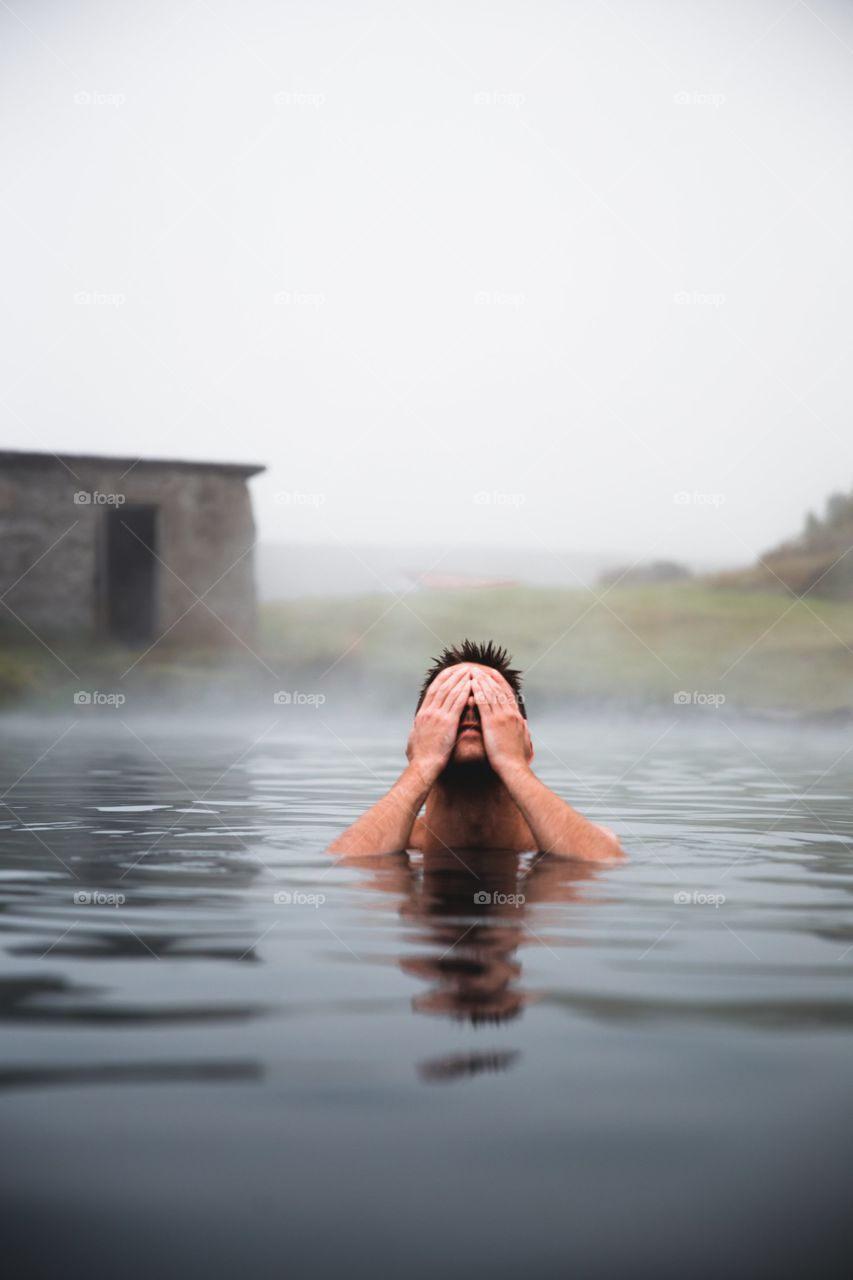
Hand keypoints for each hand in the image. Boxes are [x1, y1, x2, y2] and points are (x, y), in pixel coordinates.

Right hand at [406, 665, 471, 785]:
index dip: (442, 679)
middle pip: (442, 687)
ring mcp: (438, 716)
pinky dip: (464, 692)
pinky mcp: (447, 722)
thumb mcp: (415, 738)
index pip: (432, 691)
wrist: (424, 766)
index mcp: (422, 714)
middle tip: (462, 667)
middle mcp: (429, 712)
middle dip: (453, 676)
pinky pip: (457, 703)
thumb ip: (418, 729)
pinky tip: (471, 685)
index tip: (449, 672)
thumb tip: (417, 725)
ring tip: (470, 671)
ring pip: (450, 692)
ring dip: (461, 680)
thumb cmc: (421, 757)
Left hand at [471, 668, 531, 776]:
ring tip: (472, 673)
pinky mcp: (493, 723)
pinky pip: (484, 704)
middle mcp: (510, 714)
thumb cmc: (517, 759)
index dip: (500, 682)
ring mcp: (502, 717)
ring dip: (481, 681)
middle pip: (498, 691)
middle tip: (478, 669)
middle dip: (487, 678)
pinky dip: (478, 693)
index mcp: (517, 718)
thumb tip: (525, 724)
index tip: (493, 673)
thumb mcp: (524, 741)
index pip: (508, 694)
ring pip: (491, 694)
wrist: (514, 768)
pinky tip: (471, 686)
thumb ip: (523, 730)